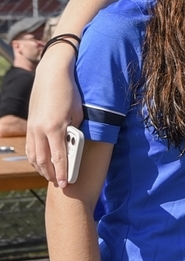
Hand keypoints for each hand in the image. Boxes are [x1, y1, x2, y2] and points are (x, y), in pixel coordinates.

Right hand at [26, 44, 82, 186]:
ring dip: (41, 168)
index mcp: (55, 128)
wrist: (52, 75)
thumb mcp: (78, 114)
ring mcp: (32, 127)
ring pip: (34, 155)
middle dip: (51, 174)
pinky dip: (35, 158)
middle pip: (43, 160)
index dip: (62, 172)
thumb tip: (74, 146)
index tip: (66, 184)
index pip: (59, 157)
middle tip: (59, 184)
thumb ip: (74, 131)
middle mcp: (40, 130)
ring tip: (51, 177)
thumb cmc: (70, 93)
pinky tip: (41, 163)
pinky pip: (30, 147)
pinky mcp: (30, 125)